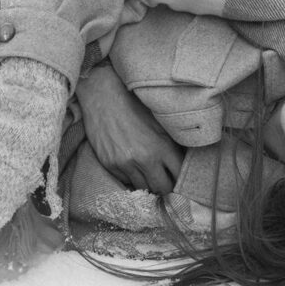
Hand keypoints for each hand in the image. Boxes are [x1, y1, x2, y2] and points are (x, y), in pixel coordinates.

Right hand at [75, 62, 183, 194]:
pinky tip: (132, 165)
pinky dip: (131, 177)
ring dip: (147, 183)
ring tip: (148, 173)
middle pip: (162, 188)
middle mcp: (144, 159)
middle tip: (165, 180)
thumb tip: (181, 163)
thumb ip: (171, 144)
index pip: (178, 176)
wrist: (103, 97)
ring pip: (143, 188)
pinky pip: (125, 181)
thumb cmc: (134, 105)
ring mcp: (125, 164)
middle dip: (165, 186)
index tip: (179, 178)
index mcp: (161, 146)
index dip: (180, 179)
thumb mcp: (159, 122)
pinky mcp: (110, 165)